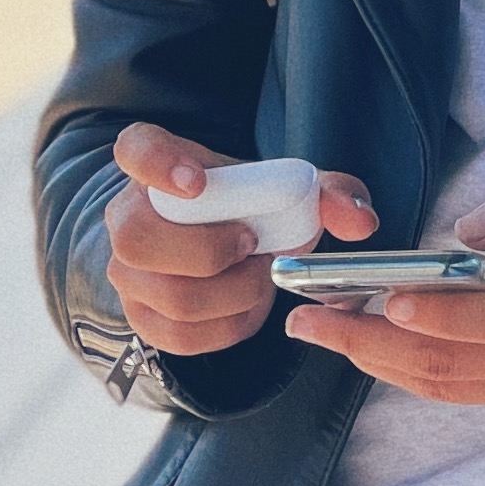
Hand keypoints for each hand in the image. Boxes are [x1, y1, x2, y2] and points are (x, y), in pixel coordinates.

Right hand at [104, 125, 375, 358]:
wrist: (224, 242)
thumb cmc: (252, 207)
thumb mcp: (290, 188)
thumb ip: (330, 194)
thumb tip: (358, 221)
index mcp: (154, 164)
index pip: (136, 150)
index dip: (159, 165)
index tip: (198, 182)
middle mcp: (126, 216)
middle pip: (137, 239)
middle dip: (209, 250)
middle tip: (252, 245)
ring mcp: (126, 272)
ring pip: (172, 296)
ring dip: (234, 292)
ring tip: (258, 275)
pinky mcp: (142, 318)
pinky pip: (181, 335)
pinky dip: (228, 325)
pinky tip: (245, 304)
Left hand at [284, 170, 484, 434]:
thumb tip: (465, 231)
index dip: (436, 316)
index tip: (381, 301)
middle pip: (451, 368)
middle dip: (370, 346)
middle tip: (310, 325)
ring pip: (454, 388)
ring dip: (386, 365)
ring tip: (332, 336)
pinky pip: (479, 393)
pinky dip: (429, 371)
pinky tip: (393, 347)